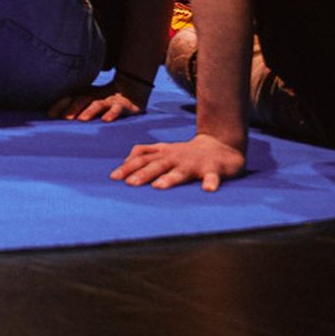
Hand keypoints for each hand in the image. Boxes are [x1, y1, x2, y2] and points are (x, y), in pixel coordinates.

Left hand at [49, 79, 147, 121]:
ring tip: (82, 120)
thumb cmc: (104, 100)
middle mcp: (95, 96)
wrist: (131, 90)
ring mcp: (109, 100)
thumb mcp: (88, 102)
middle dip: (72, 109)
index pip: (69, 98)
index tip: (50, 114)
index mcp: (84, 95)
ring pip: (97, 104)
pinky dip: (112, 114)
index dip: (59, 105)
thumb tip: (52, 117)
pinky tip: (106, 120)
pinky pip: (117, 109)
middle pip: (81, 100)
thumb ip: (73, 108)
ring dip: (89, 111)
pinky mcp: (123, 105)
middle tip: (65, 118)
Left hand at [111, 133, 246, 191]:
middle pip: (157, 165)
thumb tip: (124, 161)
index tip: (114, 177)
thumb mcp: (164, 149)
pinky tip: (208, 190)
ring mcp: (194, 164)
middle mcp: (176, 158)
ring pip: (180, 172)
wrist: (220, 146)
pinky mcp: (214, 170)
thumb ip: (145, 153)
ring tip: (158, 186)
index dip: (128, 167)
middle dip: (143, 174)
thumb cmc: (186, 152)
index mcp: (164, 154)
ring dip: (169, 179)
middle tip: (130, 183)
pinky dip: (210, 183)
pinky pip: (212, 177)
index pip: (142, 159)